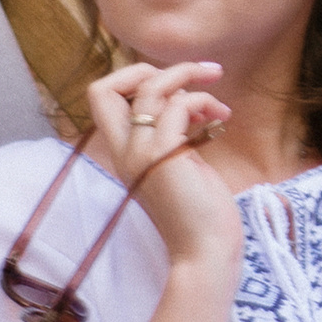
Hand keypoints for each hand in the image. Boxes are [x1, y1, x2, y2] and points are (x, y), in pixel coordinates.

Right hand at [85, 57, 238, 272]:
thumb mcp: (177, 165)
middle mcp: (124, 152)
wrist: (205, 253)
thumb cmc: (199, 215)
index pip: (101, 99)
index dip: (131, 79)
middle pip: (103, 88)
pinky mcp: (165, 156)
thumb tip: (181, 97)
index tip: (171, 87)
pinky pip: (178, 105)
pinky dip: (202, 101)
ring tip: (216, 103)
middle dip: (146, 68)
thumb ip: (170, 134)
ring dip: (189, 78)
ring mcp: (141, 154)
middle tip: (189, 77)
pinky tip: (220, 119)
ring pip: (150, 88)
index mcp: (123, 153)